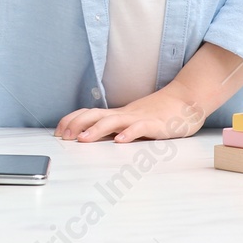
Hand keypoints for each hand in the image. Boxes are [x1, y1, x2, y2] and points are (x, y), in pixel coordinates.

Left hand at [54, 87, 206, 142]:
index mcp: (117, 114)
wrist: (185, 101)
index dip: (72, 121)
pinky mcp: (156, 125)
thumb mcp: (131, 120)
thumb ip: (114, 126)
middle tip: (63, 136)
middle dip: (76, 125)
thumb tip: (91, 136)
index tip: (57, 131)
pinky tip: (120, 141)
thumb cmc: (157, 114)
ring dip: (96, 130)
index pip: (88, 113)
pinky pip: (141, 128)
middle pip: (95, 115)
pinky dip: (129, 134)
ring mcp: (139, 118)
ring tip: (83, 139)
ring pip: (114, 121)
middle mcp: (124, 114)